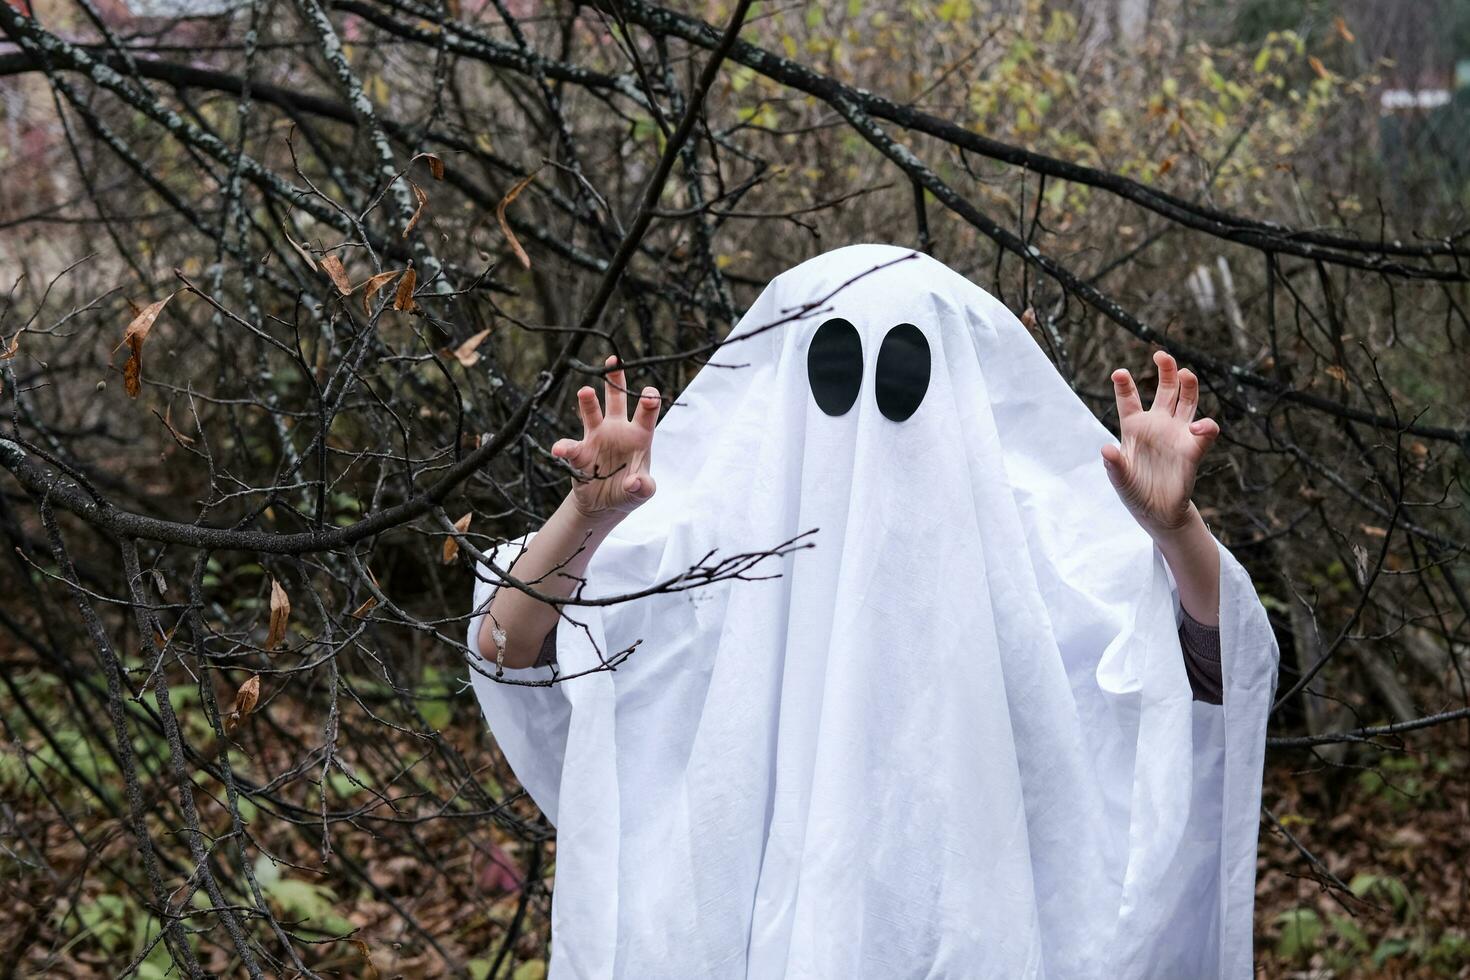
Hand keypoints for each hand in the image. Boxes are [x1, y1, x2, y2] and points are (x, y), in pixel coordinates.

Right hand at [552, 355, 659, 525]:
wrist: (606, 503)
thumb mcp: (643, 492)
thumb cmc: (630, 491)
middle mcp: (617, 430)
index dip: (648, 402)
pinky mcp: (579, 452)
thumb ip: (643, 487)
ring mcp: (597, 437)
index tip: (650, 393)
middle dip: (615, 381)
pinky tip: (560, 450)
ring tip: (585, 391)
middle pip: (616, 400)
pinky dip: (565, 448)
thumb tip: (634, 482)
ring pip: (591, 413)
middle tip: (613, 361)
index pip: (646, 415)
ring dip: (588, 402)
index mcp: (639, 436)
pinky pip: (570, 447)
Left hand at [1101, 350, 1219, 537]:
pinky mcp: (1194, 449)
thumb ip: (1115, 465)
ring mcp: (1178, 434)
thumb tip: (1107, 450)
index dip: (1124, 384)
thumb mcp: (1120, 480)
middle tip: (1161, 355)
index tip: (1119, 372)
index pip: (1129, 400)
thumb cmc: (1134, 492)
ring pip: (1188, 400)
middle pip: (1166, 390)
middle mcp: (1158, 425)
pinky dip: (1205, 425)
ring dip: (1188, 385)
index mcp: (1134, 428)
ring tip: (1186, 373)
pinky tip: (1197, 427)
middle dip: (1166, 370)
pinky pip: (1206, 431)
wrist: (1157, 513)